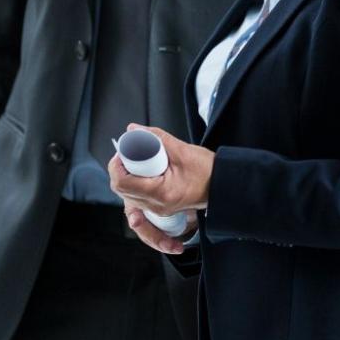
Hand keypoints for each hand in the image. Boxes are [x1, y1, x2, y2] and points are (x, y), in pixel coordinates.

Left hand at [107, 126, 213, 253]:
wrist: (223, 185)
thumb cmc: (207, 171)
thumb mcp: (181, 150)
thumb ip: (156, 137)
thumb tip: (134, 130)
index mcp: (161, 193)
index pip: (123, 183)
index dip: (116, 165)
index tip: (122, 152)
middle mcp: (157, 206)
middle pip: (122, 191)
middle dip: (119, 170)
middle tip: (127, 154)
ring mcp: (158, 209)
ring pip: (128, 196)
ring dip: (126, 178)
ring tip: (135, 162)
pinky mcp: (160, 207)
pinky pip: (138, 199)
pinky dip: (135, 184)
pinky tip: (142, 173)